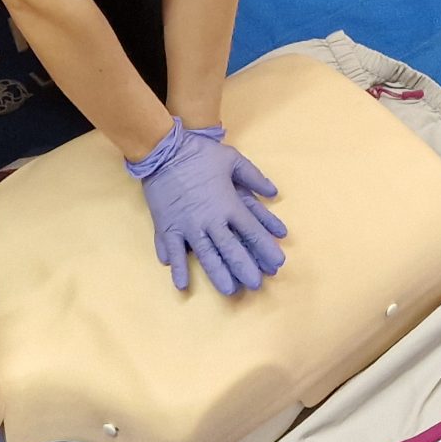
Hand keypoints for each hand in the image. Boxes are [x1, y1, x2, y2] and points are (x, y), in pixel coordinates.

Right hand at [127, 119, 287, 294]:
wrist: (164, 150)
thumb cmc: (199, 153)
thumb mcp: (232, 159)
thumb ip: (254, 177)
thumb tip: (273, 191)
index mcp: (229, 204)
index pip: (252, 231)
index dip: (266, 248)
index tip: (277, 263)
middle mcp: (211, 220)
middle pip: (232, 249)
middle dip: (245, 268)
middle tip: (256, 284)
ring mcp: (188, 226)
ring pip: (206, 256)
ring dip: (218, 274)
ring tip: (229, 291)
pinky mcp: (168, 226)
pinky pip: (174, 251)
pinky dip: (178, 268)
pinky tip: (182, 284)